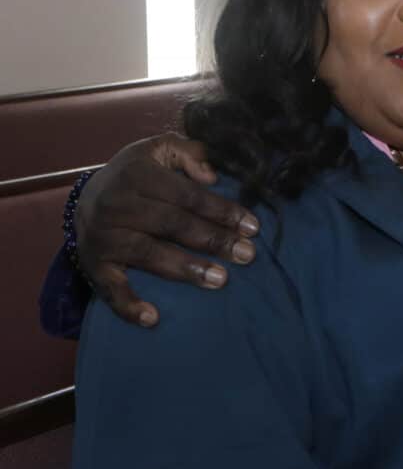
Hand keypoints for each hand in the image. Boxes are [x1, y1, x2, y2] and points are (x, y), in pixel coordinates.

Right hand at [75, 133, 259, 327]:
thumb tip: (213, 175)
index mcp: (139, 174)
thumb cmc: (136, 173)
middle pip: (174, 225)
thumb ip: (189, 152)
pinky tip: (152, 318)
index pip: (188, 196)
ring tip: (220, 280)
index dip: (222, 211)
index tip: (252, 227)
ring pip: (149, 254)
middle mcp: (119, 205)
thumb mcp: (159, 150)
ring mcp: (105, 237)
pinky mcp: (94, 264)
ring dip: (186, 269)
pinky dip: (128, 305)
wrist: (85, 197)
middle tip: (247, 254)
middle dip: (214, 240)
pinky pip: (110, 288)